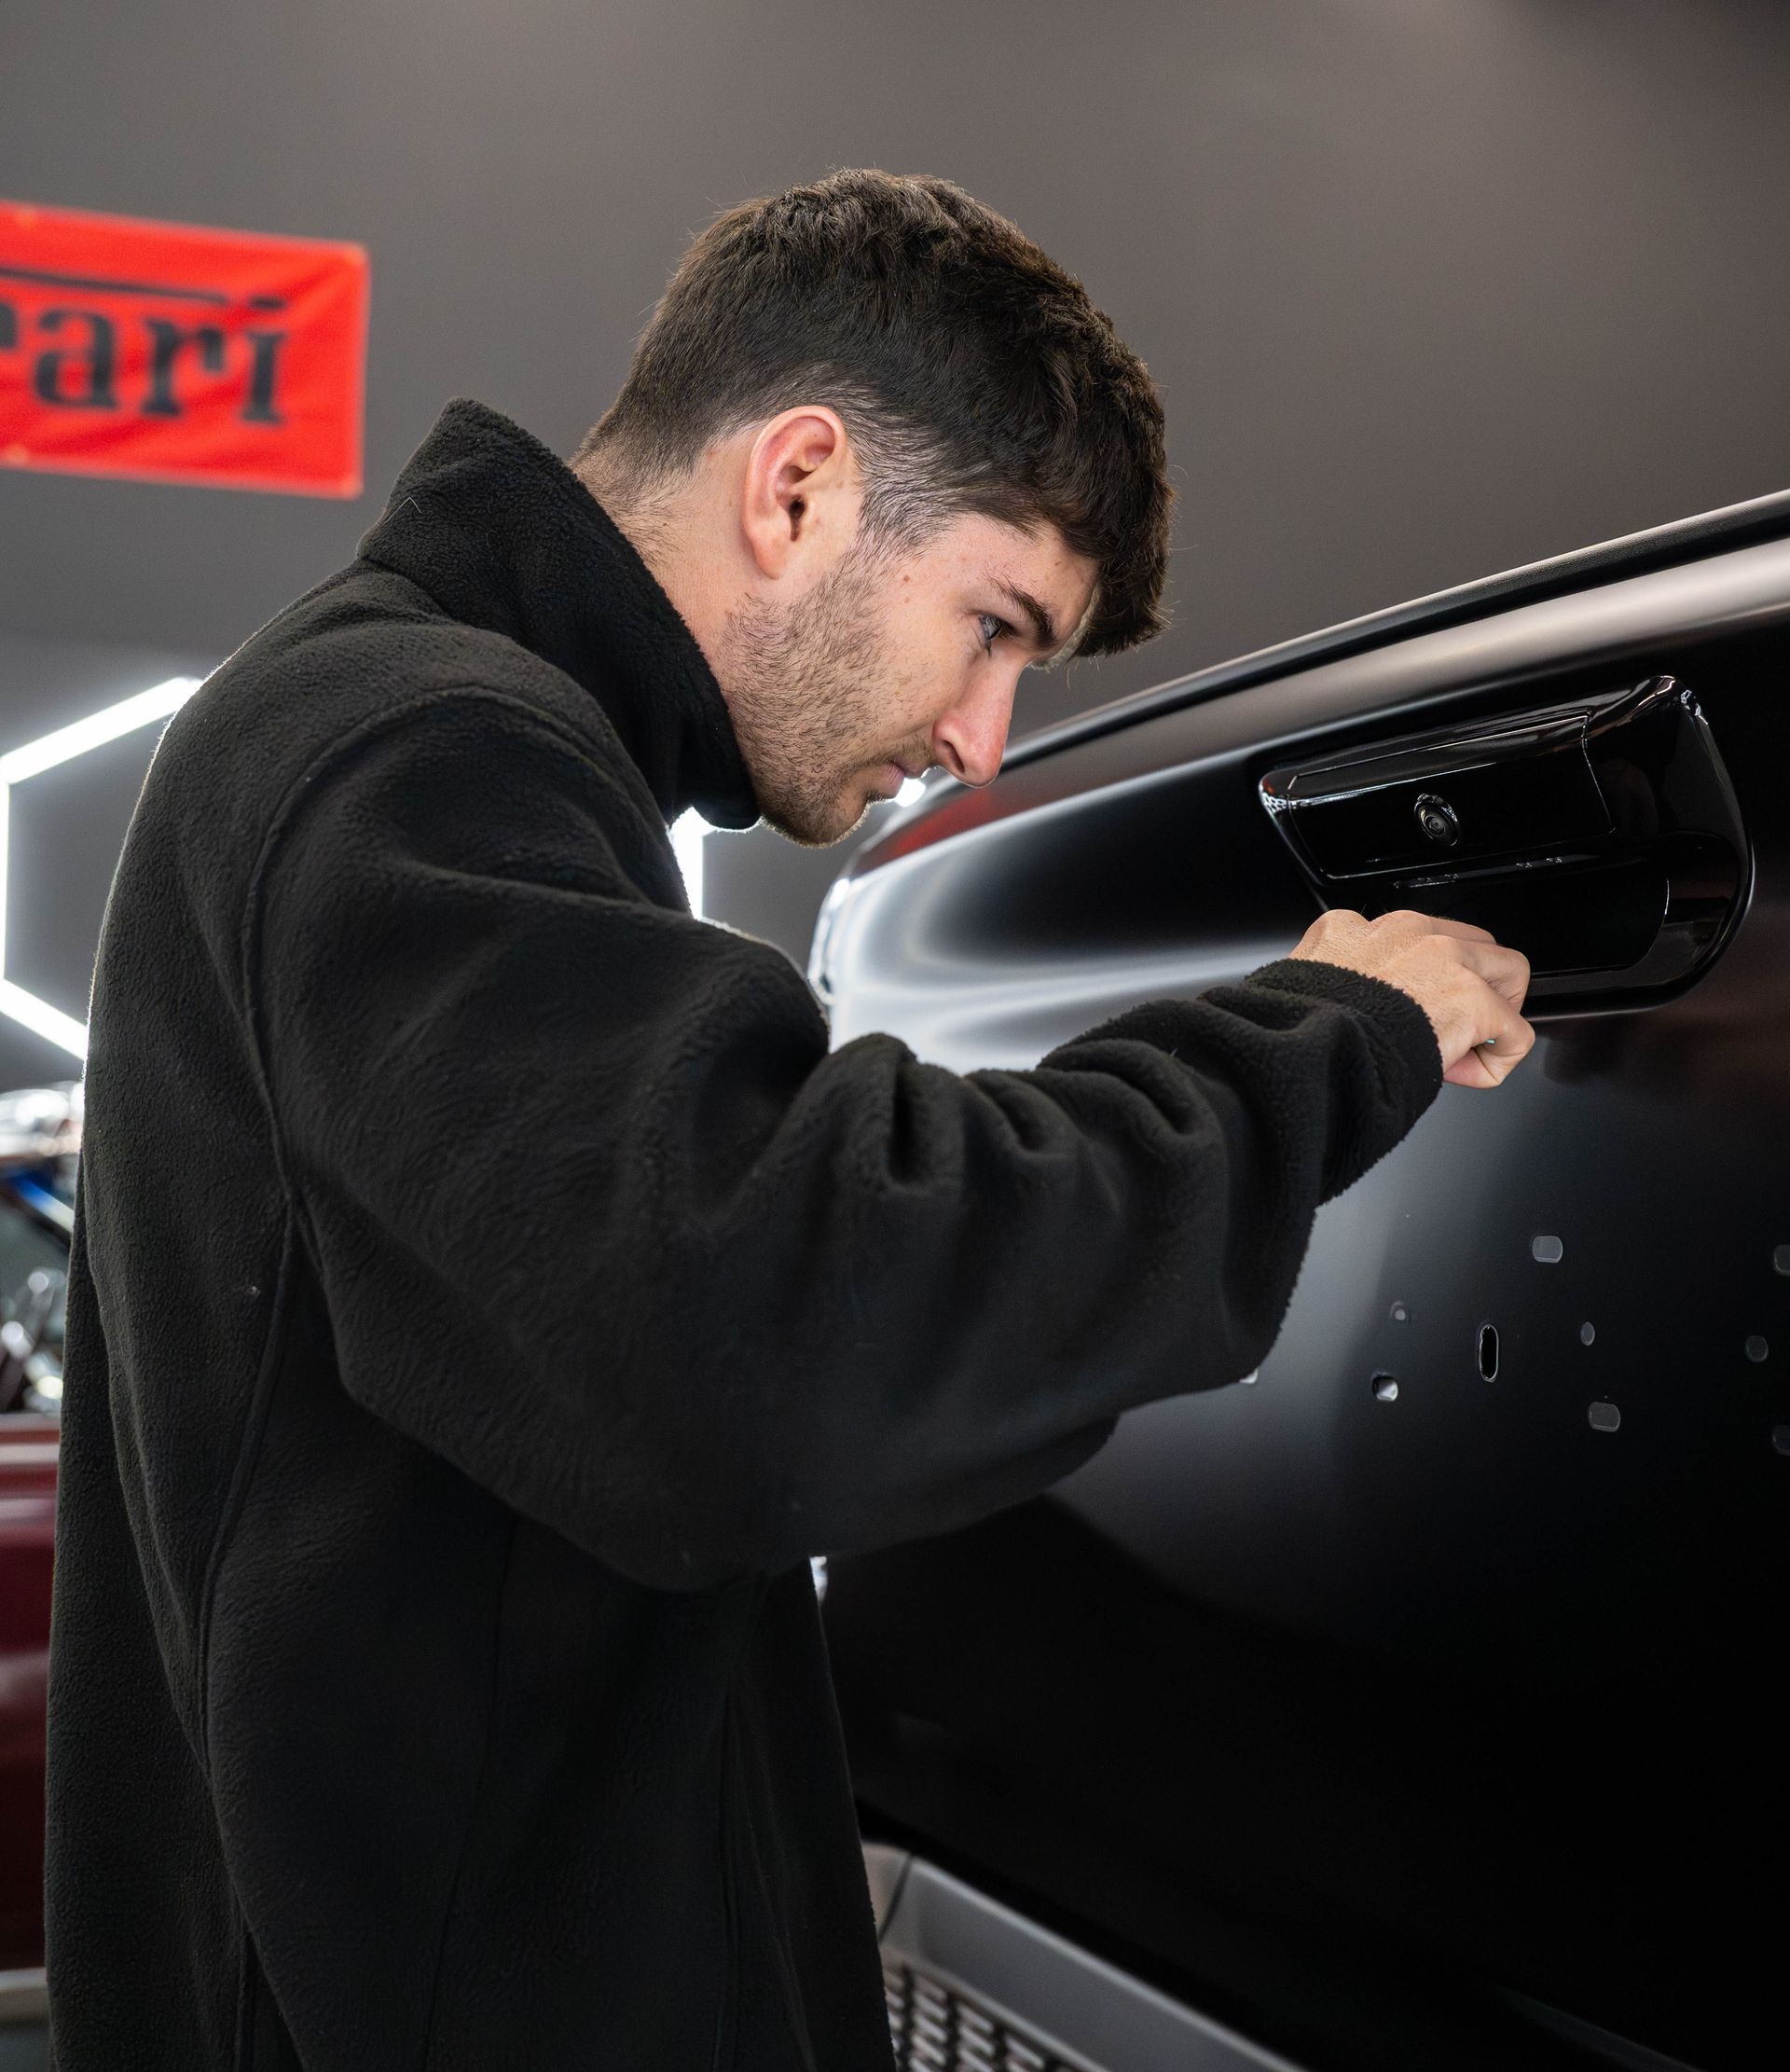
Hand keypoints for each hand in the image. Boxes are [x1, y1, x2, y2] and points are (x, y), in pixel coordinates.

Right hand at [1287, 908, 1533, 1089]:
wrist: (1307, 1051)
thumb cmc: (1295, 1030)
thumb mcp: (1299, 986)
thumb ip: (1329, 982)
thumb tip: (1341, 1009)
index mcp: (1354, 928)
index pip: (1411, 939)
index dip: (1416, 981)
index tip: (1400, 1015)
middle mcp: (1407, 932)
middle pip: (1471, 943)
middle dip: (1470, 985)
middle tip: (1446, 1027)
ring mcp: (1445, 960)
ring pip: (1509, 973)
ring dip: (1495, 1012)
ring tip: (1466, 1047)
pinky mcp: (1472, 999)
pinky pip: (1514, 1032)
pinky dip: (1495, 1062)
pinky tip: (1462, 1074)